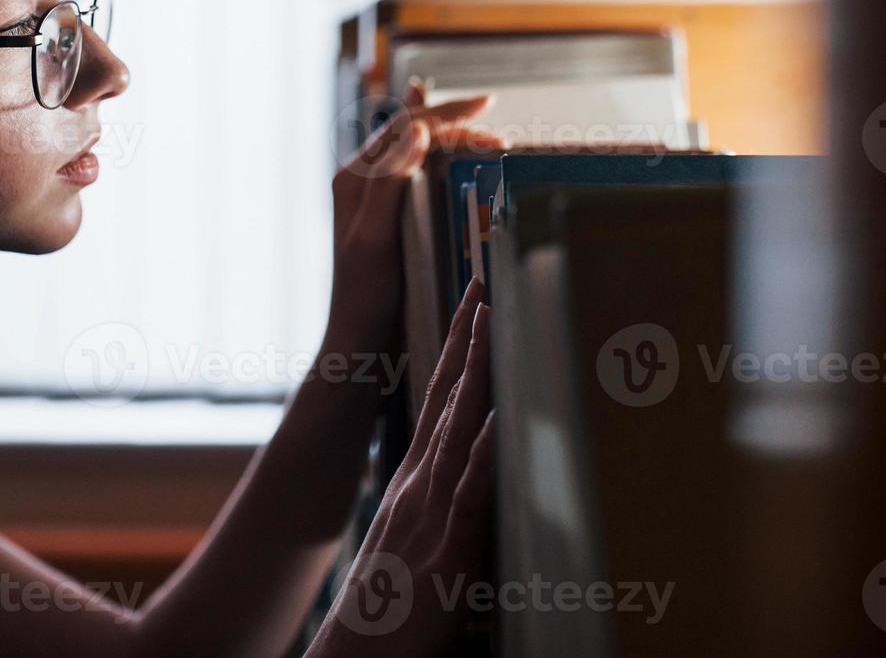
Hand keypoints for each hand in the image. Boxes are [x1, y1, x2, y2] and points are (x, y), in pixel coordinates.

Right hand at [308, 279, 496, 656]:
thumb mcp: (421, 543)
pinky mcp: (447, 554)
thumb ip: (447, 504)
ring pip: (457, 427)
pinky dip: (480, 455)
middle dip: (469, 332)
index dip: (459, 344)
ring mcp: (431, 513)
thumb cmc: (392, 613)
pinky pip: (468, 497)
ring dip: (476, 369)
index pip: (442, 396)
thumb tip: (473, 468)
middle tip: (484, 273)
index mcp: (417, 481)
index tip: (474, 294)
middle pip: (450, 394)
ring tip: (490, 316)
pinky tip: (494, 420)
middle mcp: (421, 484)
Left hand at [327, 82, 499, 352]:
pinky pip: (420, 176)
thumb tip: (418, 131)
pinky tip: (455, 156)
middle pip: (413, 135)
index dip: (447, 113)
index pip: (405, 128)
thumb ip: (390, 182)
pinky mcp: (393, 219)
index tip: (487, 105)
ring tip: (487, 140)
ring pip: (418, 152)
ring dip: (452, 140)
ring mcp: (378, 200)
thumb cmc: (364, 294)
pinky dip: (444, 161)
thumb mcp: (375, 237)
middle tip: (496, 128)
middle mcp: (364, 182)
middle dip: (456, 124)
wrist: (359, 339)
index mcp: (355, 178)